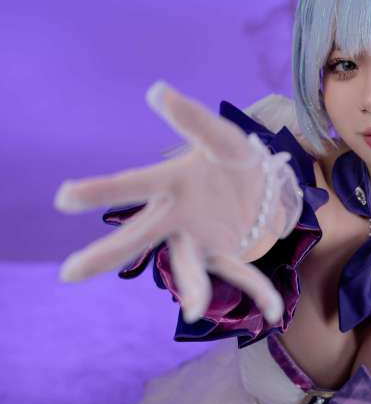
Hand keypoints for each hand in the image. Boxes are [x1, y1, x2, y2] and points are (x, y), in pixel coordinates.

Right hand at [54, 82, 302, 322]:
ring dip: (193, 288)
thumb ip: (193, 118)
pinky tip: (273, 312)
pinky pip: (240, 275)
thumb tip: (157, 91)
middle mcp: (176, 218)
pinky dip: (258, 292)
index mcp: (170, 185)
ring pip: (188, 266)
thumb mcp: (220, 137)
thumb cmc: (231, 159)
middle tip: (70, 273)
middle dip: (107, 253)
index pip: (130, 186)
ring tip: (195, 311)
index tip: (63, 198)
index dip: (98, 191)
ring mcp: (199, 241)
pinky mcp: (226, 255)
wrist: (263, 184)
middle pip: (139, 238)